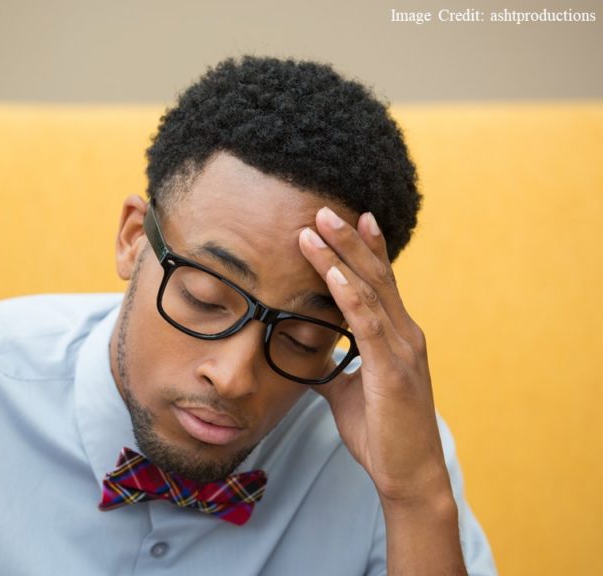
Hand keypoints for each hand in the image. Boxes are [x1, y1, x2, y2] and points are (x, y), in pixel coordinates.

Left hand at [298, 207, 450, 506]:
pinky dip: (349, 295)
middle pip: (375, 275)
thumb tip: (306, 352)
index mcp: (396, 336)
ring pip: (370, 290)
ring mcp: (402, 349)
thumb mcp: (347, 392)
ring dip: (342, 256)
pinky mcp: (393, 370)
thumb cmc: (382, 432)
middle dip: (348, 240)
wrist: (407, 475)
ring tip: (318, 226)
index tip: (349, 218)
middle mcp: (405, 334)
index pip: (379, 283)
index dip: (365, 249)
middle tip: (324, 209)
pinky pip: (368, 324)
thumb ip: (332, 366)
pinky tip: (331, 273)